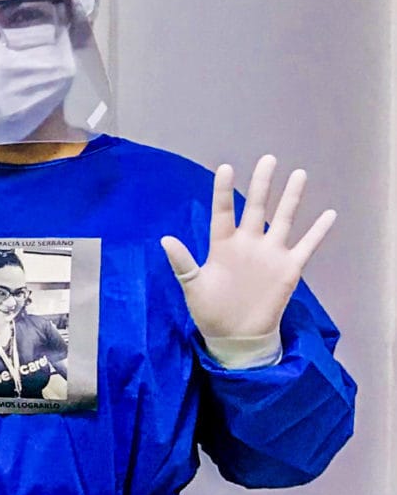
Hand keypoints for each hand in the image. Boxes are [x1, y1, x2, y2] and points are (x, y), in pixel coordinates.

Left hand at [161, 156, 335, 341]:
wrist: (235, 335)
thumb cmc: (210, 310)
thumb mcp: (193, 286)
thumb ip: (182, 262)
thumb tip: (165, 239)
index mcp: (223, 245)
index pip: (223, 212)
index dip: (223, 191)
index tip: (225, 168)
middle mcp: (249, 244)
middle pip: (256, 207)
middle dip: (262, 184)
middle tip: (268, 159)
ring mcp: (270, 254)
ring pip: (284, 219)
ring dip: (291, 198)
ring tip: (299, 174)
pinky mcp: (288, 268)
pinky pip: (307, 246)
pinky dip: (318, 231)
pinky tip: (330, 214)